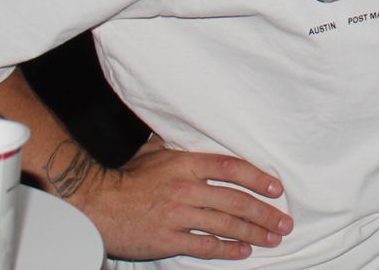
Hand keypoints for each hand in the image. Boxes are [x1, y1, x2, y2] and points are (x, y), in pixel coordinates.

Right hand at [66, 135, 292, 260]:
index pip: (232, 168)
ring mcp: (177, 216)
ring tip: (272, 239)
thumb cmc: (125, 178)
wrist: (94, 204)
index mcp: (186, 164)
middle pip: (236, 201)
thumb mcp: (153, 152)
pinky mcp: (167, 240)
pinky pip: (204, 246)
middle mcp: (186, 189)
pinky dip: (226, 250)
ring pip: (225, 224)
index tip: (277, 189)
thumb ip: (178, 144)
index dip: (258, 178)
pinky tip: (243, 252)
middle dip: (264, 213)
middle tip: (284, 223)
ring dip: (253, 233)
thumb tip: (192, 127)